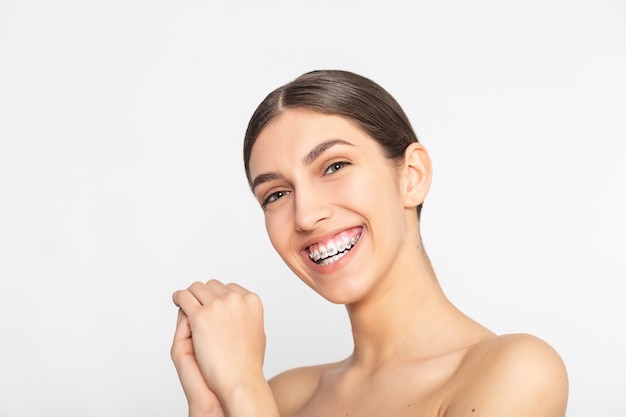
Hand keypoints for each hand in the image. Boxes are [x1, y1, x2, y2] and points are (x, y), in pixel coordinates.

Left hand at [172, 280, 266, 402]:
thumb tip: (238, 310)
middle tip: (196, 305)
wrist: (240, 380)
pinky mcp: (200, 316)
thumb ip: (247, 317)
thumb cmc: (247, 363)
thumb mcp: (256, 333)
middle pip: (212, 286)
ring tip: (184, 302)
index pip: (228, 288)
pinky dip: (178, 297)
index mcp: (252, 301)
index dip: (217, 296)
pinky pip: (183, 297)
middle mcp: (236, 299)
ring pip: (196, 288)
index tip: (211, 304)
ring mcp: (218, 306)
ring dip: (190, 295)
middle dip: (203, 295)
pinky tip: (177, 301)